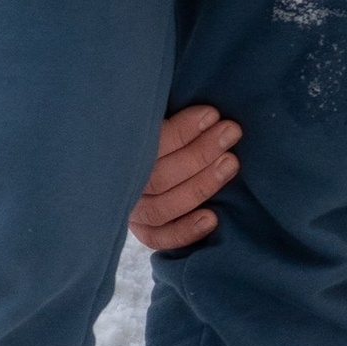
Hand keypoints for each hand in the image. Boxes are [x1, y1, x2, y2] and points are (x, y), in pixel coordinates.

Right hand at [129, 105, 240, 252]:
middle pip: (158, 177)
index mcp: (115, 151)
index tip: (211, 114)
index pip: (147, 144)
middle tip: (230, 133)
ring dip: (201, 185)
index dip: (181, 131)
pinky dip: (185, 231)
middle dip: (199, 153)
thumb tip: (201, 107)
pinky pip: (160, 238)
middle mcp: (119, 185)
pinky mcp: (142, 230)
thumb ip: (163, 115)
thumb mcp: (153, 116)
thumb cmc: (155, 129)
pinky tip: (213, 218)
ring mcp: (130, 210)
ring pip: (161, 208)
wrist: (138, 157)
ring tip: (231, 163)